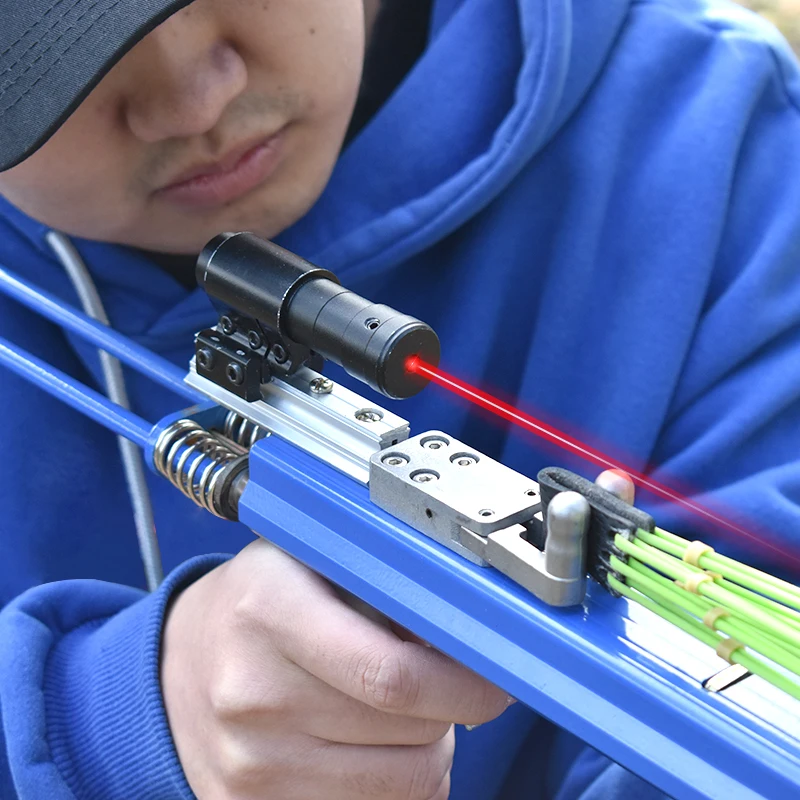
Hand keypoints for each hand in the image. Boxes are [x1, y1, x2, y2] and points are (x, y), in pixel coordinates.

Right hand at [161, 539, 511, 798]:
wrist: (175, 667)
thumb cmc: (257, 604)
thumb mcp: (310, 562)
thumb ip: (384, 583)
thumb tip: (472, 625)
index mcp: (268, 612)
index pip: (392, 674)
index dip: (464, 684)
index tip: (496, 679)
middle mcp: (252, 693)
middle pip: (410, 734)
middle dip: (452, 711)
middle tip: (444, 682)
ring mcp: (249, 764)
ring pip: (403, 785)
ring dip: (428, 751)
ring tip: (400, 712)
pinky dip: (393, 784)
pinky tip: (370, 745)